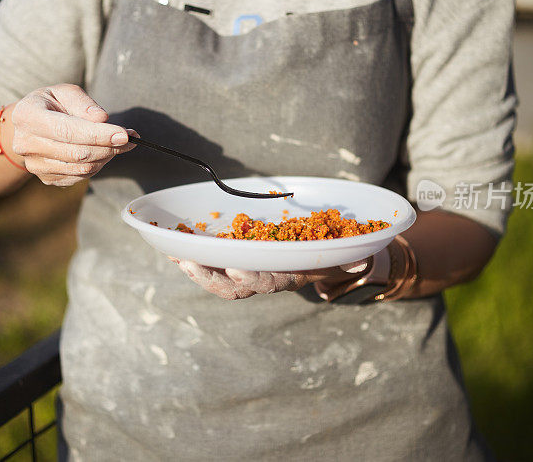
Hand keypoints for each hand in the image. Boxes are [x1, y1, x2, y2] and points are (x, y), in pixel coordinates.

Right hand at [10, 84, 135, 185]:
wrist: (30, 125)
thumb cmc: (51, 104)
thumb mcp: (65, 92)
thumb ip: (83, 102)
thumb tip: (102, 118)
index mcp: (27, 116)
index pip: (68, 131)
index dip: (99, 135)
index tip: (125, 134)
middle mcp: (26, 143)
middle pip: (77, 153)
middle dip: (109, 147)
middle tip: (129, 139)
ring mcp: (35, 164)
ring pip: (82, 168)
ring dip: (106, 157)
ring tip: (116, 143)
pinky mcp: (46, 178)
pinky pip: (80, 177)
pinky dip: (97, 166)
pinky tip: (102, 152)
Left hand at [169, 257, 370, 299]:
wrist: (328, 258)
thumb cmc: (335, 254)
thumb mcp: (347, 255)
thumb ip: (353, 257)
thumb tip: (360, 260)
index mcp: (288, 277)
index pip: (269, 282)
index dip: (253, 278)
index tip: (237, 271)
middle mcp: (266, 278)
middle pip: (234, 286)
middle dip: (210, 277)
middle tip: (188, 263)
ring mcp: (250, 271)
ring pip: (219, 278)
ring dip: (196, 268)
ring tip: (174, 255)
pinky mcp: (238, 260)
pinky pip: (214, 262)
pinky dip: (194, 255)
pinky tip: (172, 246)